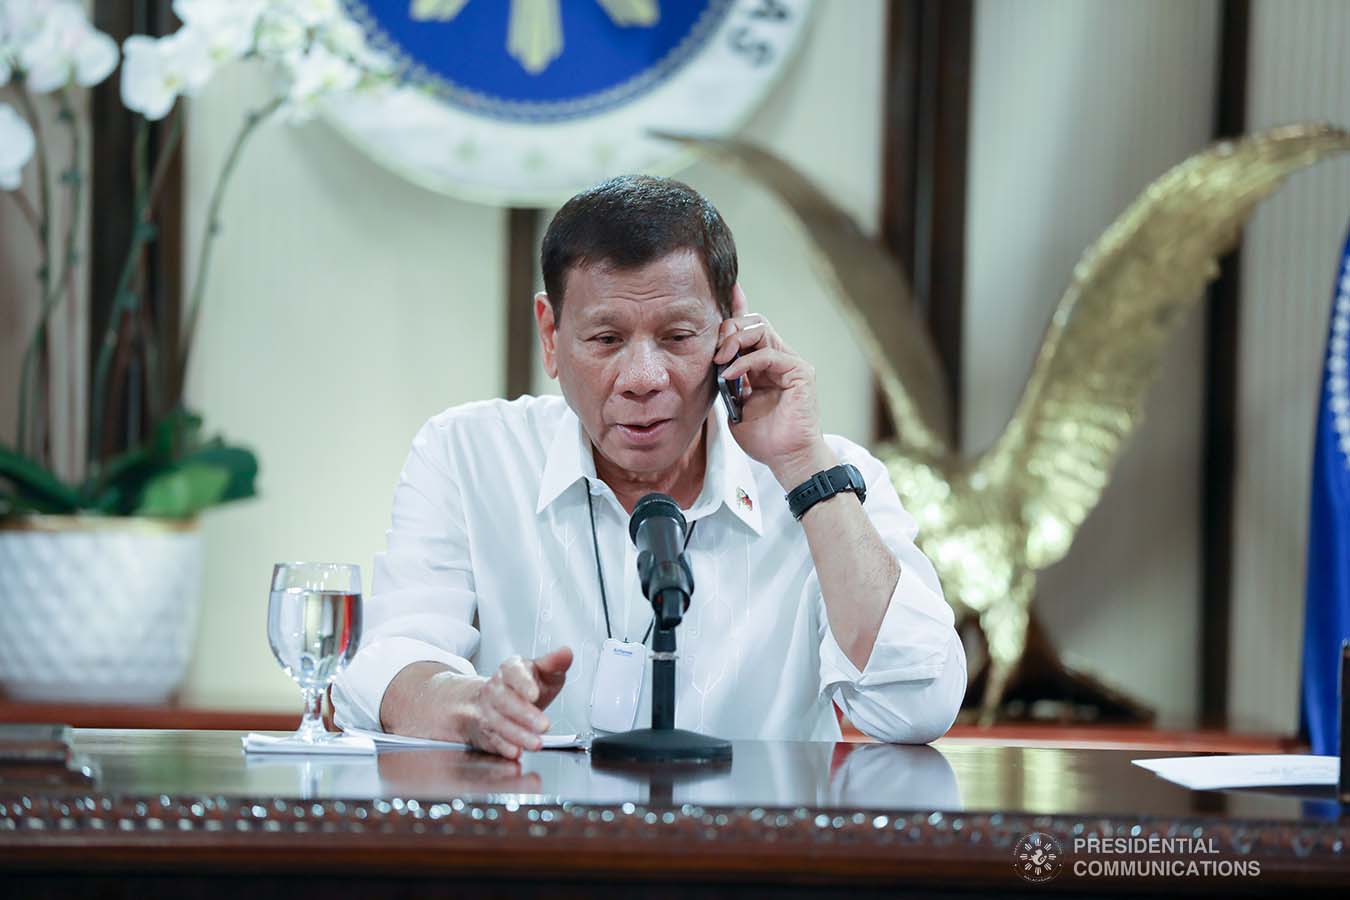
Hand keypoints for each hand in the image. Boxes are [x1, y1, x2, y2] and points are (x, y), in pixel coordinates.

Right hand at [459, 647, 572, 757]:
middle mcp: (495, 688)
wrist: (498, 699)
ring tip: (536, 743)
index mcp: (510, 669)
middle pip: (505, 701)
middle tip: (544, 725)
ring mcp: (487, 709)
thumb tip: (566, 653)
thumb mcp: (543, 671)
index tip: (535, 694)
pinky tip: (516, 752)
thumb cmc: (526, 684)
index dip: (523, 684)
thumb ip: (555, 663)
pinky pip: (492, 739)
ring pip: (497, 722)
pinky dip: (504, 747)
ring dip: (518, 735)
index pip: (514, 673)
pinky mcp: (486, 730)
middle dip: (525, 715)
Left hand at [714, 284, 836, 487]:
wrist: (786, 459)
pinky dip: (746, 362)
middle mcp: (779, 358)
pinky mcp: (799, 372)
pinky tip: (731, 374)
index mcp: (763, 364)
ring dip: (736, 340)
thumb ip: (727, 383)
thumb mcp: (735, 406)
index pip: (750, 329)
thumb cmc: (764, 438)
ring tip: (721, 359)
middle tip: (715, 350)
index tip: (724, 292)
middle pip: (753, 322)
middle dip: (729, 328)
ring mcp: (791, 363)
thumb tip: (712, 366)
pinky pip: (768, 354)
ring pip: (761, 329)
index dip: (737, 308)